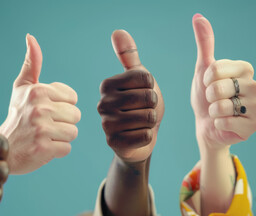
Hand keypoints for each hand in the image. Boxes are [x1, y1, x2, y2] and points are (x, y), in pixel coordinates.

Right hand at [0, 34, 80, 173]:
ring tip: (43, 137)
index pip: (73, 98)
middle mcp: (39, 107)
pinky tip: (41, 148)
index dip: (61, 107)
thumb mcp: (21, 88)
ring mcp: (41, 129)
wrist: (0, 150)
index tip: (44, 111)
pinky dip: (56, 151)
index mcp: (37, 90)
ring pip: (73, 132)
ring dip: (60, 137)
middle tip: (43, 126)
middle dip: (63, 123)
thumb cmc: (16, 115)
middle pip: (76, 115)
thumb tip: (31, 37)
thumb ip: (31, 64)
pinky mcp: (43, 149)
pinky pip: (67, 148)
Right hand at [97, 30, 163, 161]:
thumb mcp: (139, 79)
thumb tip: (118, 32)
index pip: (145, 78)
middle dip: (153, 105)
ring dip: (151, 122)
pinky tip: (137, 135)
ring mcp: (106, 124)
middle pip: (148, 98)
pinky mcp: (113, 143)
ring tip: (141, 123)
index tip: (143, 93)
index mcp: (107, 84)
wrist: (140, 136)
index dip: (151, 87)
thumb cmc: (140, 104)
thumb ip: (129, 57)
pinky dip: (147, 136)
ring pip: (148, 118)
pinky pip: (145, 136)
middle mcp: (102, 103)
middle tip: (144, 110)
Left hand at [190, 14, 255, 150]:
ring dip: (213, 110)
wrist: (206, 125)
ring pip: (223, 106)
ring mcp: (255, 106)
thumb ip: (204, 44)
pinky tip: (223, 123)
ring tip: (218, 111)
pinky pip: (227, 122)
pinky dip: (218, 123)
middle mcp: (254, 85)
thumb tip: (198, 16)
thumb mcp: (203, 69)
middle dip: (208, 95)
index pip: (217, 68)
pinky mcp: (252, 125)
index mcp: (245, 69)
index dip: (206, 78)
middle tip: (213, 100)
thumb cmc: (205, 96)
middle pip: (220, 87)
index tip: (208, 83)